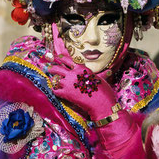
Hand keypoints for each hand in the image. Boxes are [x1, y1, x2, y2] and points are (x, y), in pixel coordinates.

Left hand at [50, 24, 138, 157]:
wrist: (100, 102)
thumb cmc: (103, 90)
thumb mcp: (102, 79)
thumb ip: (102, 74)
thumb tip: (109, 71)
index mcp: (81, 68)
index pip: (68, 60)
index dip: (62, 58)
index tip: (57, 56)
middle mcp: (73, 74)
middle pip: (58, 68)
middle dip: (52, 67)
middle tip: (49, 67)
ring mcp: (68, 83)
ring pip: (56, 78)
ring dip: (53, 79)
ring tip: (50, 78)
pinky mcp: (65, 93)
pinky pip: (55, 90)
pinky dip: (54, 90)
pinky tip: (53, 89)